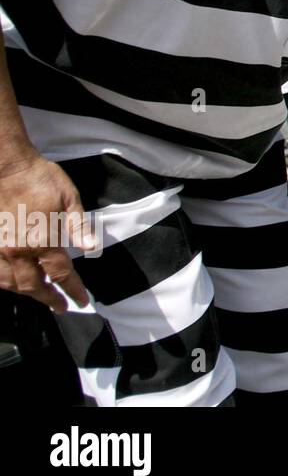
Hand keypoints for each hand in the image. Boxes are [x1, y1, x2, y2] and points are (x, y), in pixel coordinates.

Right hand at [0, 155, 94, 312]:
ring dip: (27, 294)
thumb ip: (79, 227)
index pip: (62, 274)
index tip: (81, 301)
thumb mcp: (69, 198)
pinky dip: (6, 283)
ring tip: (41, 297)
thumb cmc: (40, 179)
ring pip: (11, 283)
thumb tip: (91, 248)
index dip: (73, 290)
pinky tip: (13, 284)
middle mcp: (19, 250)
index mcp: (43, 240)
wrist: (6, 167)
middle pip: (35, 286)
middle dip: (50, 299)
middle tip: (61, 307)